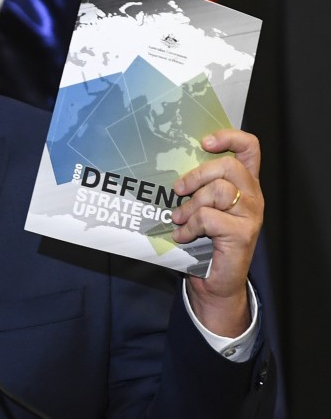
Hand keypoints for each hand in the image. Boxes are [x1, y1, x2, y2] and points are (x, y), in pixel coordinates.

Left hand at [171, 129, 263, 336]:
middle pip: (229, 166)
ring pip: (218, 191)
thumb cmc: (204, 239)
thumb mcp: (200, 206)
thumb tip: (165, 163)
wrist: (216, 280)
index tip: (204, 142)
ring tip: (179, 219)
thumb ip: (196, 186)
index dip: (229, 138)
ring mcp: (250, 215)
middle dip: (197, 175)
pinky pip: (209, 218)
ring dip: (190, 205)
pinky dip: (190, 226)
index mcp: (244, 184)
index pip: (249, 148)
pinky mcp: (242, 234)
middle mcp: (253, 196)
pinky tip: (183, 236)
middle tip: (178, 190)